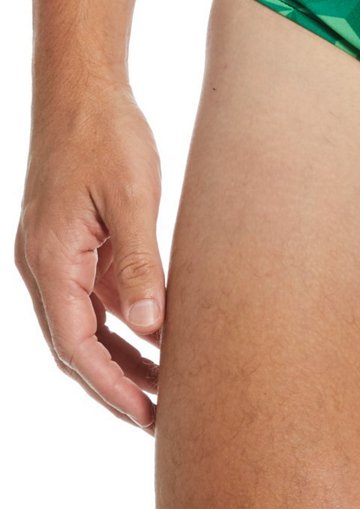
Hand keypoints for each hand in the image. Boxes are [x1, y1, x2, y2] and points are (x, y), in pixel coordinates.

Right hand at [15, 81, 163, 430]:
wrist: (81, 89)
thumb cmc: (106, 135)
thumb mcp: (132, 199)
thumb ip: (140, 264)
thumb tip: (151, 327)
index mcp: (51, 261)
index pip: (77, 346)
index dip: (110, 387)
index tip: (144, 417)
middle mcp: (45, 265)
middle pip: (77, 345)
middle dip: (115, 385)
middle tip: (159, 420)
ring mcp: (57, 254)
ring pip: (87, 324)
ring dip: (122, 357)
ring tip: (166, 390)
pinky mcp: (74, 241)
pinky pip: (95, 296)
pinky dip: (124, 322)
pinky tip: (158, 336)